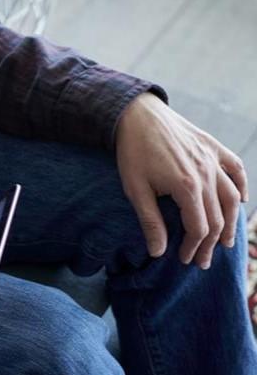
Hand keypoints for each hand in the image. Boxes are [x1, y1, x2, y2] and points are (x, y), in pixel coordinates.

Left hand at [116, 93, 248, 267]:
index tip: (185, 259)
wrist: (137, 114)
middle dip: (210, 243)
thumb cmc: (133, 152)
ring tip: (225, 242)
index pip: (199, 228)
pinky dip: (241, 185)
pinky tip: (240, 200)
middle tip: (203, 260)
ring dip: (231, 222)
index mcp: (187, 187)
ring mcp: (213, 159)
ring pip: (231, 197)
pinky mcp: (213, 147)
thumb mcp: (135, 189)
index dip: (193, 247)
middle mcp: (207, 174)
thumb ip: (150, 221)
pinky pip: (236, 168)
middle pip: (218, 217)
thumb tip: (158, 252)